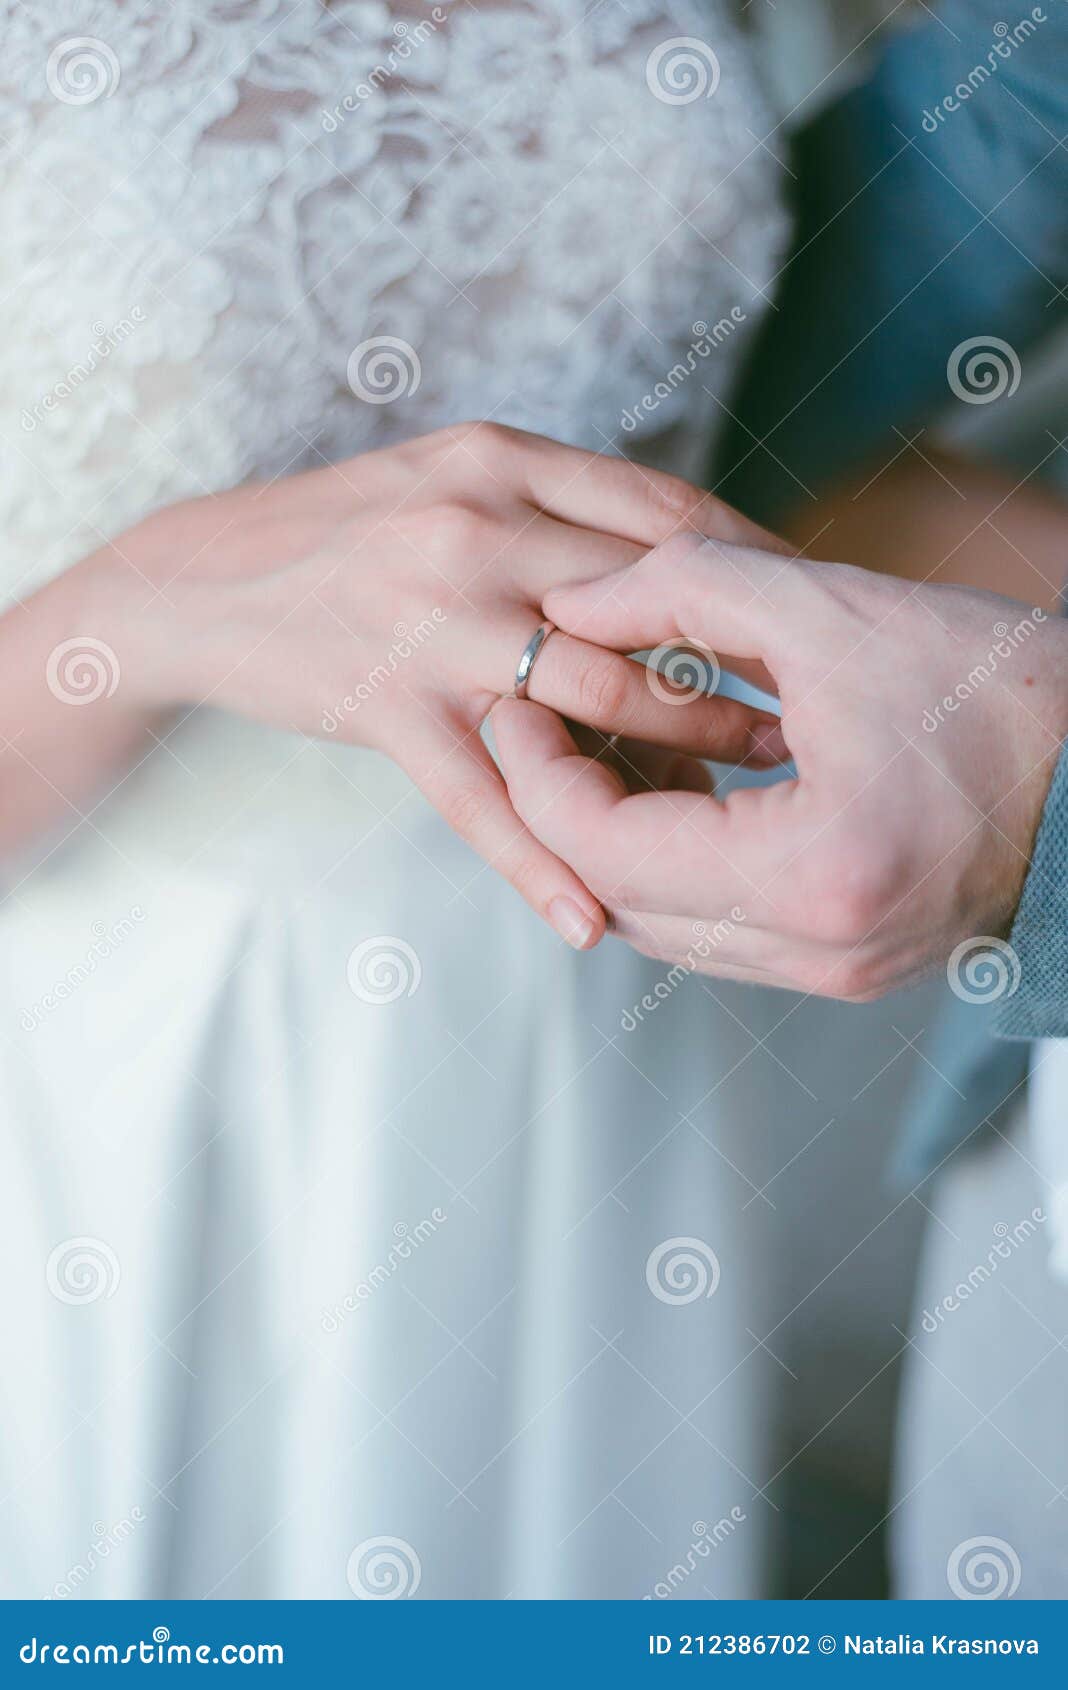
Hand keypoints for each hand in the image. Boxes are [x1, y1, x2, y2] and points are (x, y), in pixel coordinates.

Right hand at [89, 425, 783, 943]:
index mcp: (501, 461)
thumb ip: (551, 507)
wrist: (197, 584)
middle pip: (649, 599)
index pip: (663, 508)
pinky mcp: (386, 705)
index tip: (810, 616)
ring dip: (685, 746)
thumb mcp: (449, 481)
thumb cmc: (345, 537)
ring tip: (751, 792)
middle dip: (743, 659)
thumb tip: (675, 556)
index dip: (752, 565)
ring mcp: (431, 621)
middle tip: (814, 712)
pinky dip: (539, 861)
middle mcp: (475, 527)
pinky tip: (591, 915)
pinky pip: (480, 796)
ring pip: (592, 690)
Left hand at [494, 532, 1067, 997]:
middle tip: (529, 722)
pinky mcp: (846, 964)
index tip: (514, 701)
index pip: (604, 848)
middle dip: (554, 812)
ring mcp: (833, 971)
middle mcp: (815, 950)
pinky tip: (662, 791)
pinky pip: (712, 932)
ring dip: (605, 846)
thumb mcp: (833, 611)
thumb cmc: (1004, 687)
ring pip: (658, 927)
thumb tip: (571, 597)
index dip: (537, 773)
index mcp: (810, 874)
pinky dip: (667, 867)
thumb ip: (683, 589)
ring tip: (587, 748)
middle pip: (616, 901)